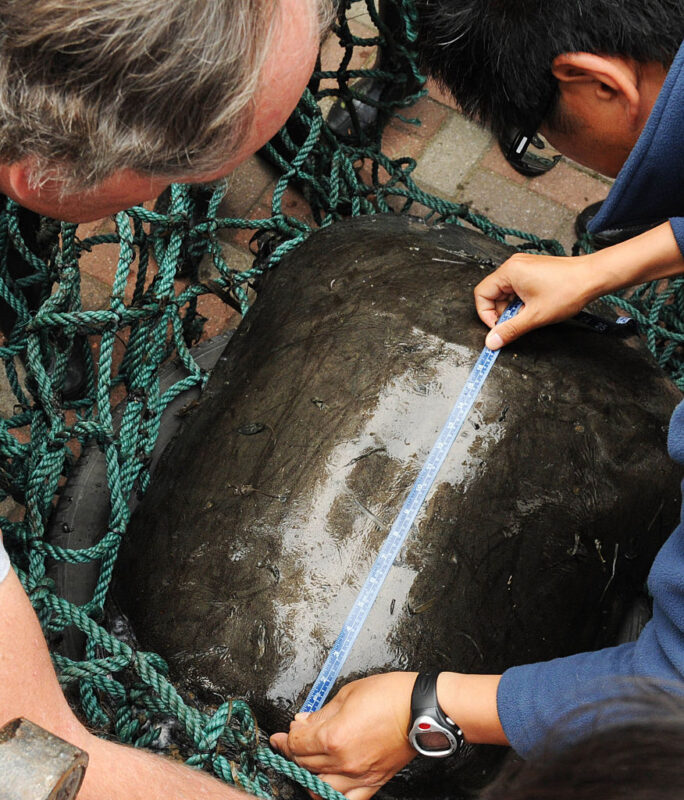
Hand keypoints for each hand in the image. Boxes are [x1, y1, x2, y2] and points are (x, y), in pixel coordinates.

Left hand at [270, 672, 417, 799]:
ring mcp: (358, 776)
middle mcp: (343, 761)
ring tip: (308, 762)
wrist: (420, 709)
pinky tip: (326, 788)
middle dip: (294, 752)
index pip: (297, 743)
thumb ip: (321, 712)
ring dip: (309, 775)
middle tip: (291, 741)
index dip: (287, 736)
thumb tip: (302, 721)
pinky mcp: (373, 783)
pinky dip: (332, 797)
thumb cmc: (389, 696)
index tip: (284, 732)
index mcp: (334, 736)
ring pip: (319, 788)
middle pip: (304, 764)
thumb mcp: (348, 694)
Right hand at [475, 222, 683, 349]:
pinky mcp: (533, 271)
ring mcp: (523, 267)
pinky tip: (536, 308)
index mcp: (509, 272)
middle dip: (503, 313)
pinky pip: (517, 289)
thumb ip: (510, 330)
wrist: (594, 277)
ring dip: (514, 308)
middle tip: (518, 323)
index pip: (482, 294)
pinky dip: (522, 302)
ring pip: (506, 293)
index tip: (499, 328)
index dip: (487, 315)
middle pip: (493, 294)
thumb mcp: (535, 316)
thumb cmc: (568, 290)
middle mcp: (513, 266)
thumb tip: (491, 342)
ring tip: (531, 315)